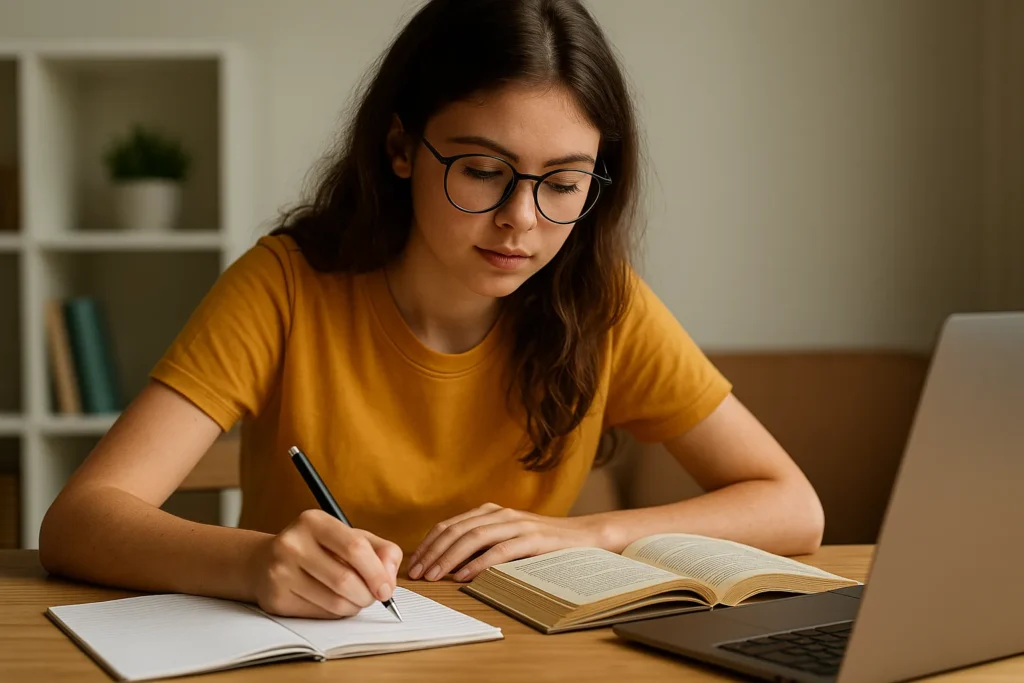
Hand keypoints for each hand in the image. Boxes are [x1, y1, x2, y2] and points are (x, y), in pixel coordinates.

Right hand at [246, 509, 401, 618]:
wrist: (263, 562)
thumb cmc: (316, 548)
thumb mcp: (348, 537)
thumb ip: (380, 550)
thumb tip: (390, 575)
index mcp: (314, 521)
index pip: (355, 548)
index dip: (377, 572)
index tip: (387, 588)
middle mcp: (293, 543)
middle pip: (345, 579)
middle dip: (367, 594)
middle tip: (372, 596)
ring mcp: (280, 572)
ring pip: (334, 602)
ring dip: (354, 606)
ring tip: (355, 599)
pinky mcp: (276, 599)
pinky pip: (320, 614)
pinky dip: (336, 614)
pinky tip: (334, 603)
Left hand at [406, 502, 608, 582]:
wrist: (585, 536)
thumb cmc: (542, 544)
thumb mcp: (508, 538)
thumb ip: (482, 544)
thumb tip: (446, 564)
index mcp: (490, 512)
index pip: (449, 525)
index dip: (429, 545)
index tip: (414, 565)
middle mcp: (500, 514)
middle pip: (456, 530)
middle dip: (433, 553)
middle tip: (418, 574)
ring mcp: (516, 524)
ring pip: (473, 538)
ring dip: (449, 558)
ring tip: (434, 576)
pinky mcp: (532, 539)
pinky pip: (499, 550)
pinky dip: (478, 563)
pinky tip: (464, 576)